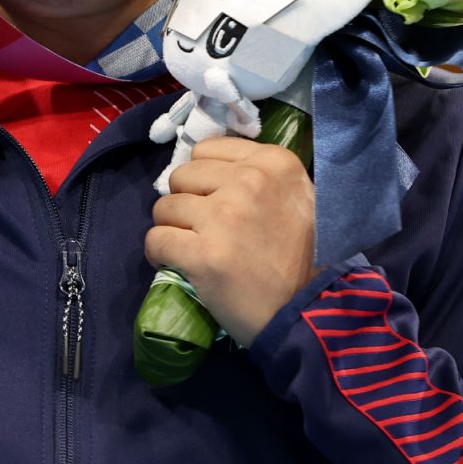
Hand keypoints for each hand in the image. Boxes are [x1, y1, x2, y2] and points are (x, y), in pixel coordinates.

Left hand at [144, 135, 316, 348]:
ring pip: (164, 208)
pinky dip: (160, 255)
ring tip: (195, 248)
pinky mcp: (202, 253)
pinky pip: (156, 240)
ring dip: (173, 229)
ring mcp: (223, 217)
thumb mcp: (294, 197)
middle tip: (205, 229)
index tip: (215, 200)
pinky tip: (180, 265)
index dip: (204, 178)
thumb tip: (204, 170)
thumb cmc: (300, 257)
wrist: (306, 313)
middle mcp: (249, 181)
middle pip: (181, 176)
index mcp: (274, 163)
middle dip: (186, 201)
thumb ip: (256, 174)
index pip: (206, 150)